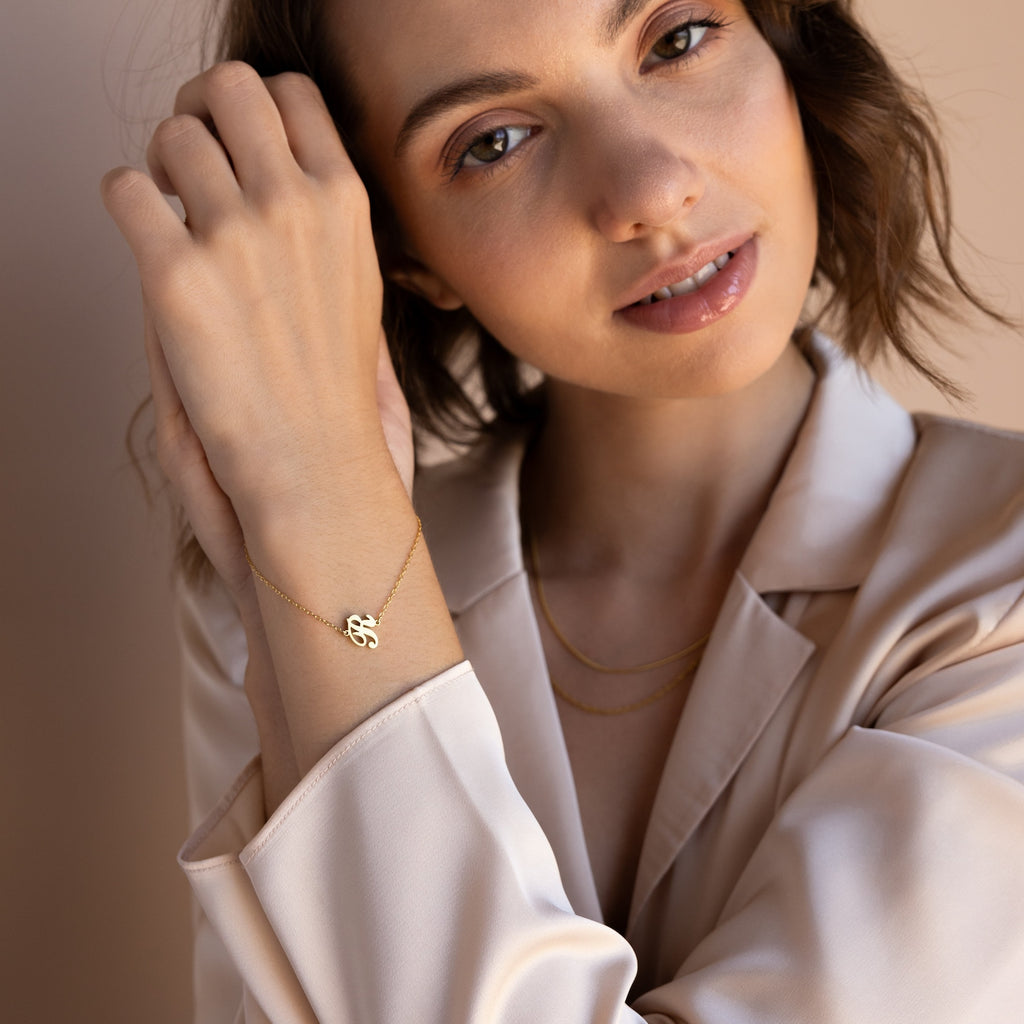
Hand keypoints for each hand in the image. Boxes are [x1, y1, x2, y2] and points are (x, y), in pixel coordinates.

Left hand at [102, 63, 412, 544]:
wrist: (316, 464)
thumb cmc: (338, 388)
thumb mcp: (358, 288)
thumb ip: (322, 221)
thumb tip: (269, 174)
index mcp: (346, 204)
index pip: (291, 94)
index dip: (253, 105)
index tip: (237, 139)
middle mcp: (294, 204)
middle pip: (227, 87)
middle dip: (199, 112)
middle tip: (191, 157)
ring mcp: (235, 237)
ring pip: (170, 134)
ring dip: (159, 162)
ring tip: (169, 210)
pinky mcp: (175, 277)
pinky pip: (123, 189)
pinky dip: (125, 203)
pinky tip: (147, 241)